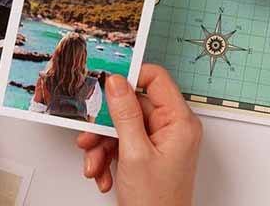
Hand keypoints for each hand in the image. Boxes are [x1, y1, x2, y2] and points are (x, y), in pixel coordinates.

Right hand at [77, 65, 201, 205]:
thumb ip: (124, 113)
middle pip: (132, 105)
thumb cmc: (157, 203)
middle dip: (106, 125)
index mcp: (179, 122)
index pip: (156, 79)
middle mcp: (172, 129)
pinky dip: (107, 157)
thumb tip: (116, 82)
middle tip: (90, 136)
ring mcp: (160, 142)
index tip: (106, 82)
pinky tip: (103, 173)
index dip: (130, 77)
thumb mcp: (134, 153)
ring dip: (102, 145)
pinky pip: (122, 143)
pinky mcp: (148, 155)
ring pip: (122, 126)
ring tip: (95, 163)